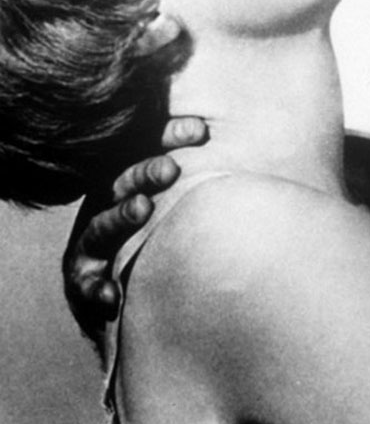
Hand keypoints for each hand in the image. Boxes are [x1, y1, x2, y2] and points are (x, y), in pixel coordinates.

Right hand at [63, 117, 206, 340]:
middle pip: (124, 183)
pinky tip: (114, 293)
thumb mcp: (175, 200)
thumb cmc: (157, 237)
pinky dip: (98, 288)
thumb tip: (231, 141)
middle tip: (171, 168)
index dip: (169, 137)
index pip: (148, 152)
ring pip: (101, 227)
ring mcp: (91, 245)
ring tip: (143, 207)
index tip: (199, 130)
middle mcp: (106, 207)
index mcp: (129, 182)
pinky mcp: (83, 283)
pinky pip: (88, 286)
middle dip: (146, 172)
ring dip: (120, 216)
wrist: (120, 292)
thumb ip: (201, 177)